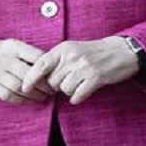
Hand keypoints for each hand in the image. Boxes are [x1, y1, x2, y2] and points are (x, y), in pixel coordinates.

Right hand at [0, 39, 51, 103]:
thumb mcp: (8, 46)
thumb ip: (26, 53)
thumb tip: (50, 66)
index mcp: (11, 46)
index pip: (35, 56)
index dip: (48, 68)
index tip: (55, 75)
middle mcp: (3, 58)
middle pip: (29, 75)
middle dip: (44, 85)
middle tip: (53, 90)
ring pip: (20, 87)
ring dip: (34, 95)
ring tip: (43, 97)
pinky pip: (8, 95)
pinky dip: (21, 100)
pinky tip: (28, 100)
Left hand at [22, 37, 137, 104]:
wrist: (121, 51)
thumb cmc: (93, 52)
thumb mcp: (73, 49)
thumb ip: (57, 60)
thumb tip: (40, 78)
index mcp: (64, 48)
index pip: (41, 64)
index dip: (30, 77)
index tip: (24, 88)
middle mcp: (72, 57)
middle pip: (52, 81)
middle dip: (57, 86)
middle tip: (69, 81)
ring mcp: (84, 67)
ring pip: (64, 90)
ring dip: (70, 91)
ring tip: (79, 83)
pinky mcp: (96, 78)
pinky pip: (77, 96)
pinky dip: (78, 97)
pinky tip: (84, 90)